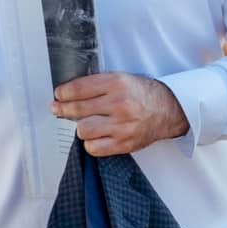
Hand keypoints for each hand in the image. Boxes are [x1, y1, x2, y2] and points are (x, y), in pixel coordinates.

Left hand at [51, 73, 188, 156]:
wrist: (169, 110)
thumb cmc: (143, 94)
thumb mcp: (122, 79)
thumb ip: (98, 85)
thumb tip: (69, 94)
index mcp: (117, 84)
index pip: (80, 88)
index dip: (64, 93)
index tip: (59, 95)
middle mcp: (119, 104)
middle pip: (77, 110)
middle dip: (62, 109)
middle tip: (57, 108)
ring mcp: (122, 126)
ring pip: (83, 130)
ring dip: (80, 127)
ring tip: (84, 123)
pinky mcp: (124, 143)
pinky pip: (94, 148)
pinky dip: (90, 143)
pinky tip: (94, 137)